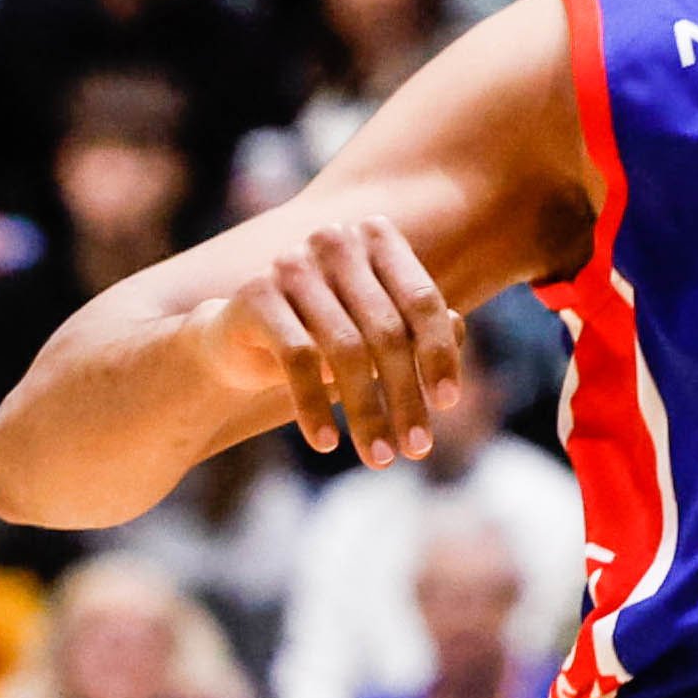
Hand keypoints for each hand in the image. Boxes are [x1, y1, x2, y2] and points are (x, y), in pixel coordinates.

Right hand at [191, 213, 465, 467]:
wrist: (238, 341)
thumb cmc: (323, 335)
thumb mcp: (375, 334)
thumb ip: (416, 328)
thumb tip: (460, 326)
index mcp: (376, 239)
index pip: (422, 300)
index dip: (439, 354)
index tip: (448, 404)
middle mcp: (337, 241)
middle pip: (387, 330)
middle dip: (405, 397)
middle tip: (417, 449)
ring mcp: (294, 263)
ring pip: (345, 349)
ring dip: (366, 413)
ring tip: (379, 458)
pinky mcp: (258, 293)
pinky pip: (297, 357)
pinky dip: (314, 407)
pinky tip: (326, 444)